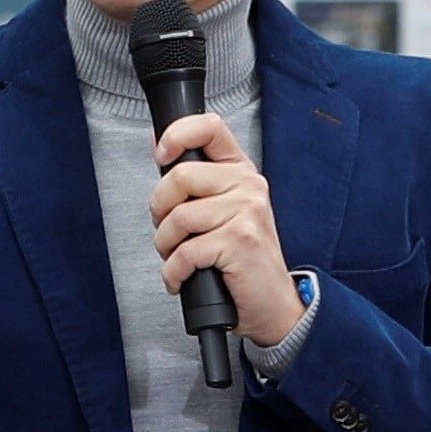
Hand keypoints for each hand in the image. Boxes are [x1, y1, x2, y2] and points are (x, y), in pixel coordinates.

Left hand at [147, 111, 305, 342]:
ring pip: (177, 217)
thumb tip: (158, 144)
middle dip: (159, 211)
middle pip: (179, 176)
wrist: (272, 304)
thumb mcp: (222, 211)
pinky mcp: (240, 241)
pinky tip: (181, 279)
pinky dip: (173, 273)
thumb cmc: (241, 260)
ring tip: (177, 260)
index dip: (176, 135)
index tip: (161, 155)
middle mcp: (247, 185)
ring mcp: (247, 211)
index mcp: (240, 171)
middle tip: (169, 233)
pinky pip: (185, 252)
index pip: (209, 127)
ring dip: (165, 247)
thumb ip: (195, 179)